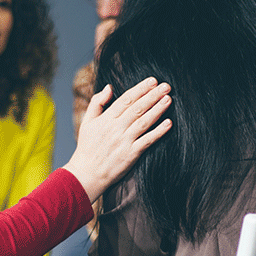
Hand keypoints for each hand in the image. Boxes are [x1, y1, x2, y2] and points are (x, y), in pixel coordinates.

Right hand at [64, 77, 171, 198]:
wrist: (86, 174)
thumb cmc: (87, 147)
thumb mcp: (87, 122)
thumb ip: (97, 102)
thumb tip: (109, 87)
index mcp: (106, 119)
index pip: (126, 99)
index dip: (140, 89)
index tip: (152, 81)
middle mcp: (116, 128)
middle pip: (137, 108)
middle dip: (153, 95)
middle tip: (166, 86)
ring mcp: (124, 141)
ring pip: (144, 122)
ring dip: (157, 110)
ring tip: (168, 99)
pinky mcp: (131, 154)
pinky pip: (147, 141)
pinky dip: (158, 132)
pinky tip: (168, 123)